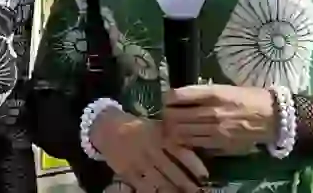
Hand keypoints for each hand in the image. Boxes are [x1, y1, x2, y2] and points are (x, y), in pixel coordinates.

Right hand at [90, 106, 206, 192]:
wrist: (107, 127)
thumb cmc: (137, 126)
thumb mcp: (157, 126)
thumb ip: (173, 136)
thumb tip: (195, 146)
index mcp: (160, 136)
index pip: (181, 152)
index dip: (194, 166)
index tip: (205, 177)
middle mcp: (151, 150)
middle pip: (173, 171)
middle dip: (187, 184)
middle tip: (198, 192)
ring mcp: (139, 163)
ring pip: (160, 181)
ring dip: (173, 191)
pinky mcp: (128, 173)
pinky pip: (144, 187)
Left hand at [162, 85, 277, 154]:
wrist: (272, 117)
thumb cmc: (249, 98)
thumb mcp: (224, 88)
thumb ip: (202, 93)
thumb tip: (180, 97)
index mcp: (213, 94)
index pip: (178, 96)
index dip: (168, 98)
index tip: (168, 100)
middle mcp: (211, 112)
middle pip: (174, 116)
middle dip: (167, 115)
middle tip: (167, 115)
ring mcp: (214, 130)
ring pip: (180, 132)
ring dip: (173, 129)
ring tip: (173, 127)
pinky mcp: (219, 144)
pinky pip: (193, 144)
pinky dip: (185, 140)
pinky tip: (185, 137)